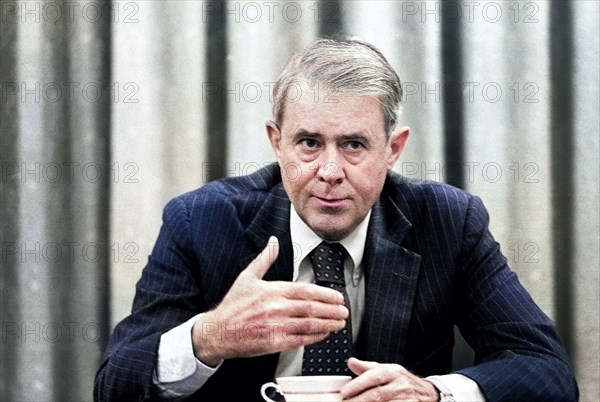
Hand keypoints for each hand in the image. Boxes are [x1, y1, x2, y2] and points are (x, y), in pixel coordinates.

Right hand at [191, 236, 348, 365]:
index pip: (306, 291)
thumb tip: (273, 241)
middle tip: (344, 311)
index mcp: (273, 290)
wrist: (217, 331)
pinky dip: (315, 337)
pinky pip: (300, 339)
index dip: (326, 295)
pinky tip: (324, 334)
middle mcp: (276, 307)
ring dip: (328, 324)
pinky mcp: (274, 342)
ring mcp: (276, 325)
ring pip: (310, 324)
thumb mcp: (247, 277)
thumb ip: (265, 259)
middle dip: (332, 310)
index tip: (338, 297)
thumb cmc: (233, 306)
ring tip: (339, 323)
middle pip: (312, 308)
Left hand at [341, 358, 438, 401]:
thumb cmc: (402, 381)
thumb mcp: (386, 370)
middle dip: (358, 400)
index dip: (357, 385)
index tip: (344, 392)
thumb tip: (351, 362)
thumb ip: (367, 368)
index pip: (373, 377)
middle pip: (376, 394)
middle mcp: (400, 384)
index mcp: (392, 371)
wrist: (426, 392)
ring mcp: (406, 398)